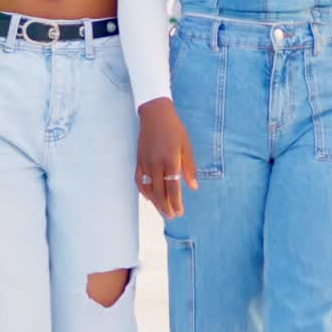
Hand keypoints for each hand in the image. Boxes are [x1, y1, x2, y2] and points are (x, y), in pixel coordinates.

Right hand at [136, 97, 197, 217]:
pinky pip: (139, 180)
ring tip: (162, 211)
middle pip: (159, 192)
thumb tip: (193, 187)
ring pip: (148, 189)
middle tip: (172, 216)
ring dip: (155, 202)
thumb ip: (189, 168)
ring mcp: (145, 162)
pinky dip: (143, 191)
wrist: (155, 114)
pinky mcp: (139, 160)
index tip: (180, 212)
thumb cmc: (174, 129)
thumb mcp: (186, 146)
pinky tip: (149, 198)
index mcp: (170, 160)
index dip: (176, 202)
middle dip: (166, 207)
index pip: (172, 187)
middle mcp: (156, 163)